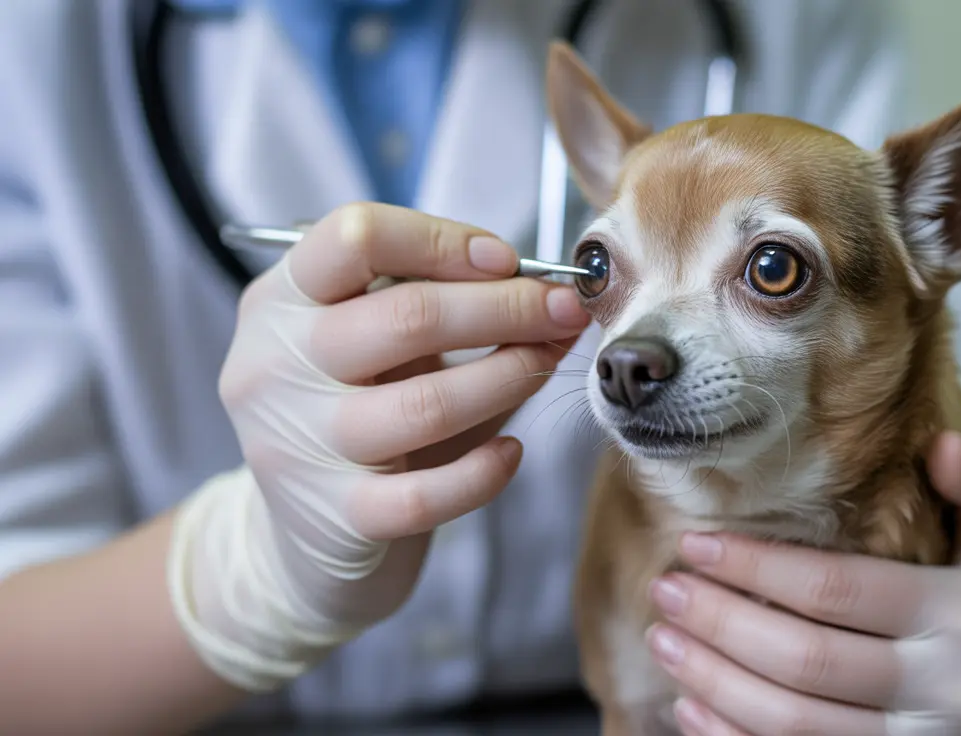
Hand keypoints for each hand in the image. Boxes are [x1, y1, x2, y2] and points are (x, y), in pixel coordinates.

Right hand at [167, 203, 591, 691]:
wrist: (298, 539)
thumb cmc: (357, 413)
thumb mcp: (382, 347)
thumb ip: (454, 310)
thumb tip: (556, 297)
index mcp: (282, 300)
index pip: (354, 237)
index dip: (443, 240)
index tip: (508, 260)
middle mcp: (275, 366)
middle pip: (408, 317)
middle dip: (508, 307)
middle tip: (565, 310)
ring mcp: (298, 446)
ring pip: (427, 404)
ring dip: (509, 377)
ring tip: (546, 366)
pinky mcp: (335, 517)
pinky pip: (427, 494)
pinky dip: (484, 471)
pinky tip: (512, 452)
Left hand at [645, 431, 960, 735]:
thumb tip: (939, 444)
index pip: (837, 591)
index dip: (757, 569)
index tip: (695, 545)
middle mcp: (950, 689)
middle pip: (806, 664)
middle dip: (721, 626)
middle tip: (664, 593)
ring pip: (799, 728)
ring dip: (718, 687)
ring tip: (666, 644)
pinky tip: (695, 710)